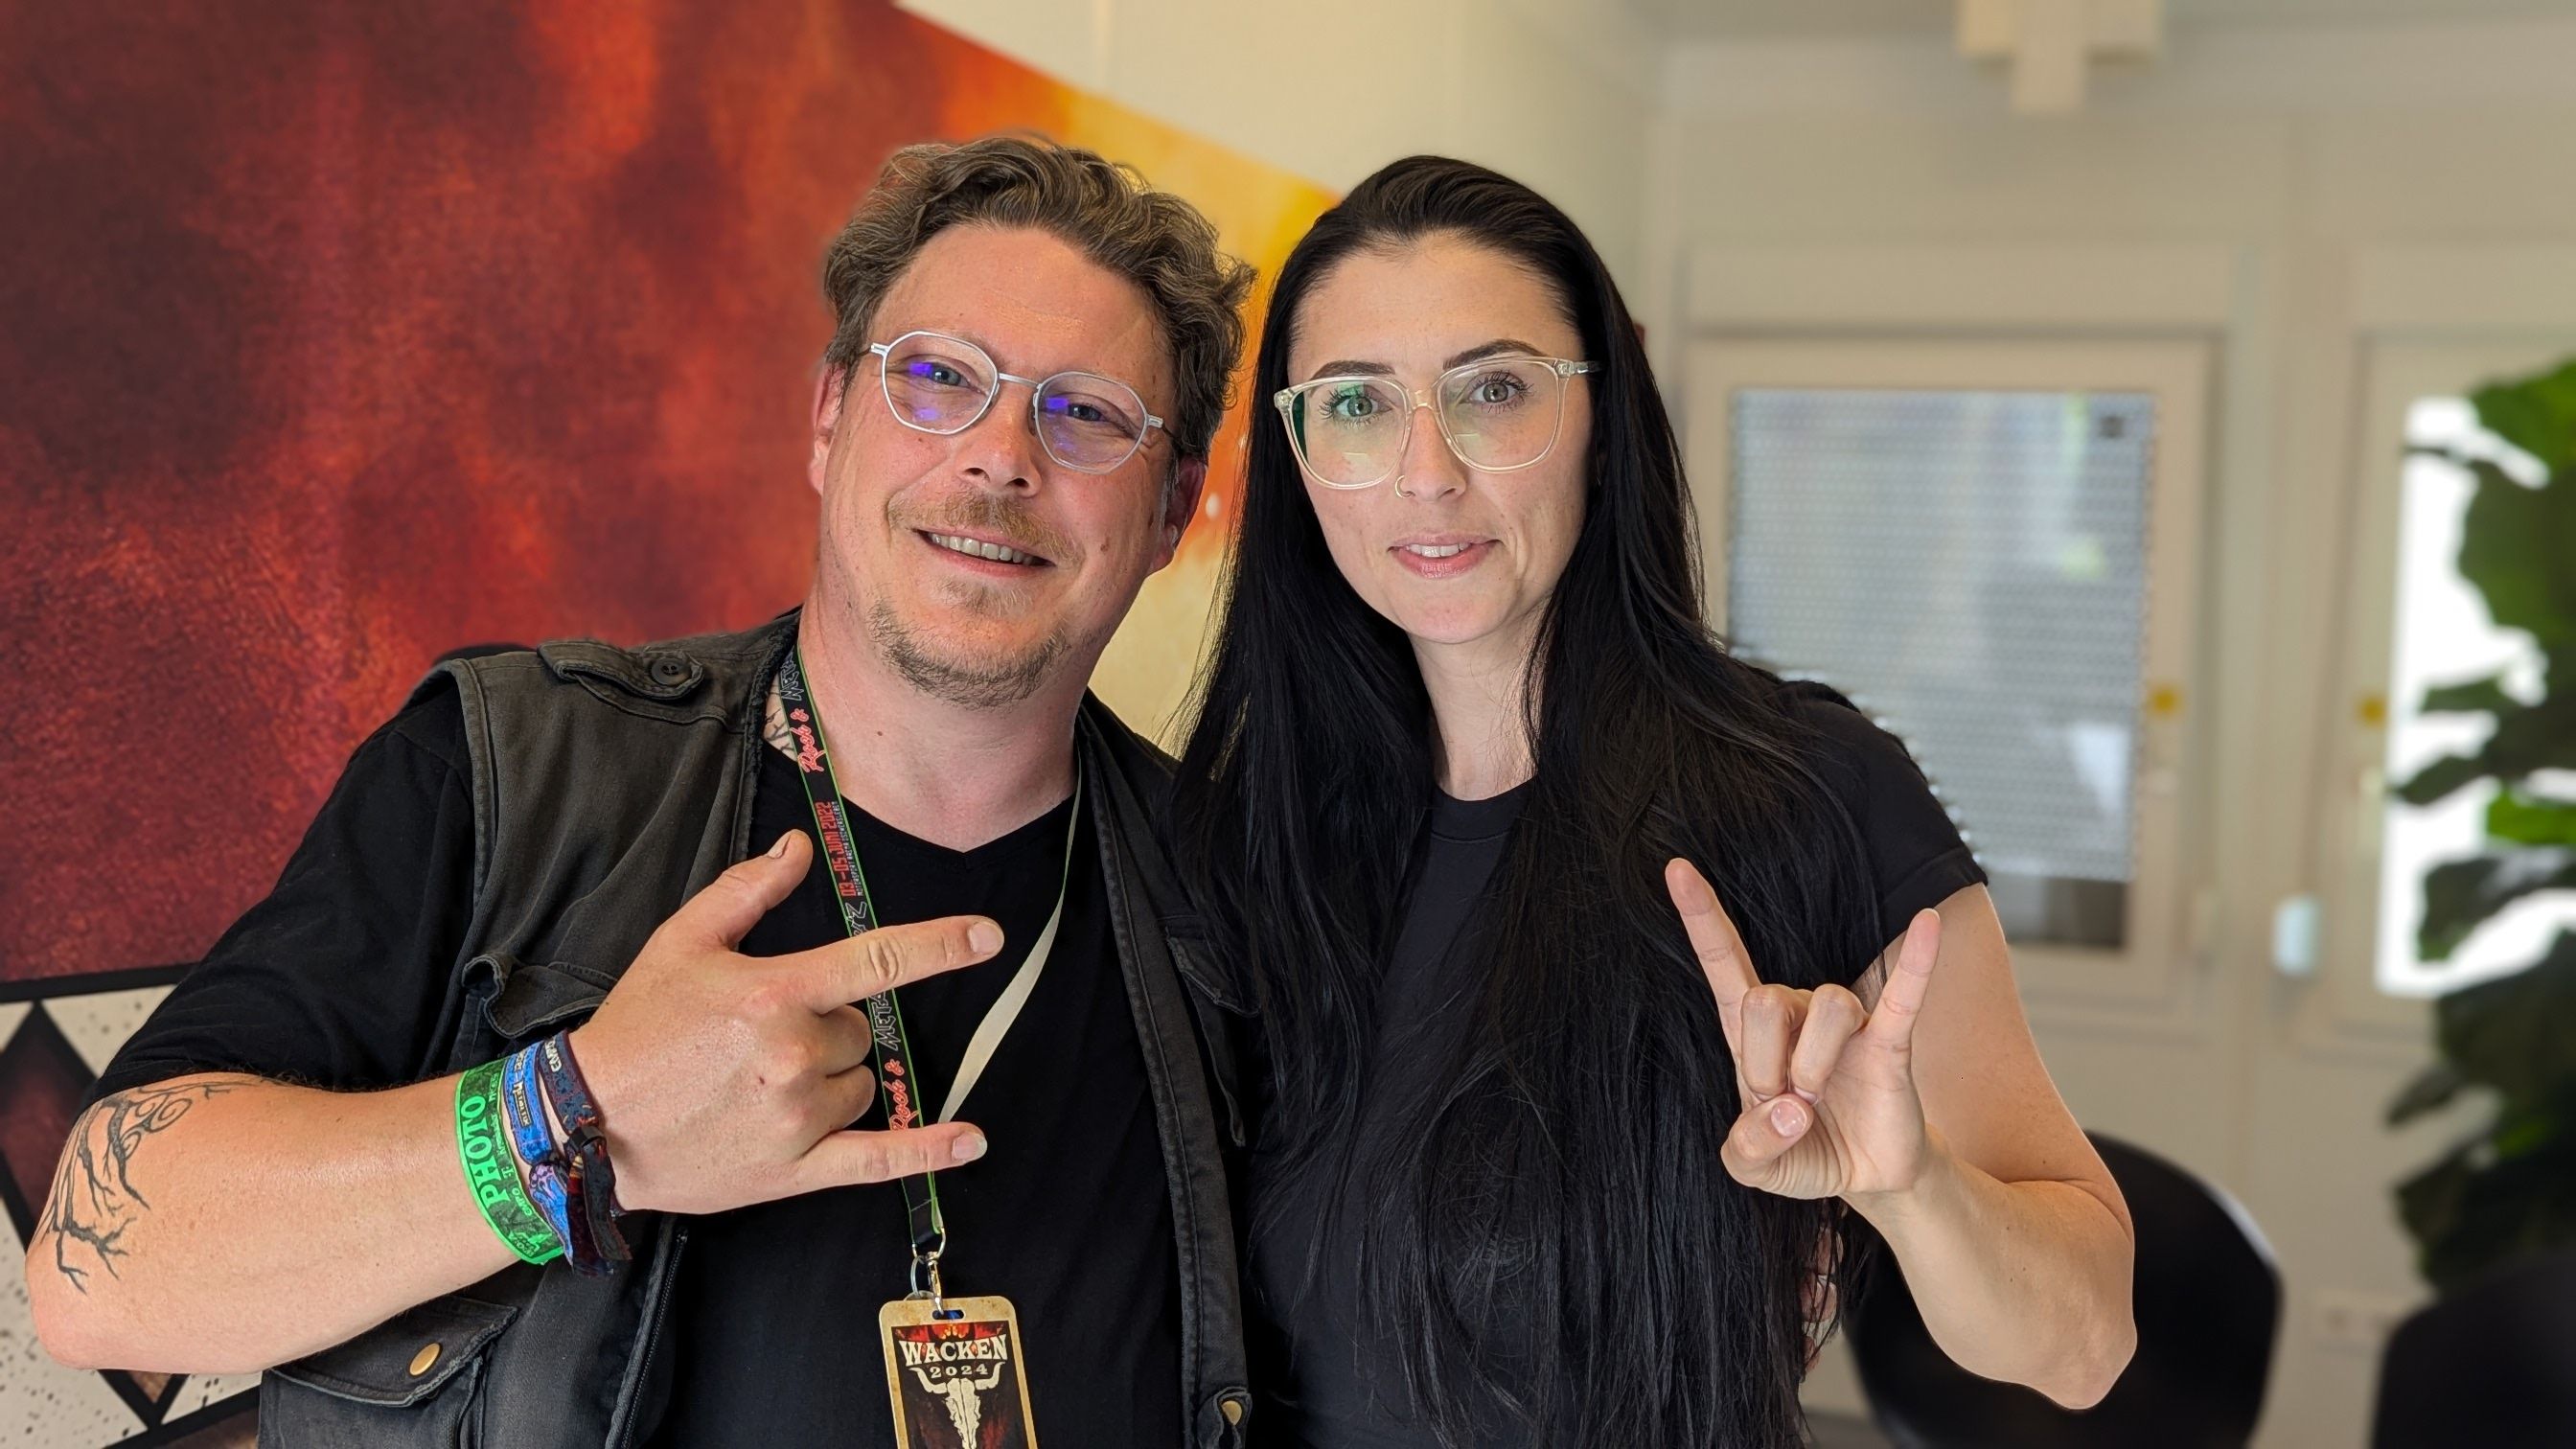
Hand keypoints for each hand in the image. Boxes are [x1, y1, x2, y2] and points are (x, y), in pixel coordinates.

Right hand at [570, 832, 1000, 1214]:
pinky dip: (929, 1151)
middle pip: (860, 1032)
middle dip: (828, 1029)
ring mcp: (799, 1117)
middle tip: (761, 1041)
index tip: (988, 936)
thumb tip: (799, 847)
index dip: (940, 945)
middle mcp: (796, 1055)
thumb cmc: (636, 1029)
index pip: (878, 959)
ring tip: (765, 1085)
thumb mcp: (682, 942)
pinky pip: (879, 1160)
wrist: (584, 1124)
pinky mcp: (794, 1169)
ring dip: (836, 1080)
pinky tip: (970, 1142)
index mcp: (775, 993)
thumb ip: (749, 891)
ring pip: (864, 1084)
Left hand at [1663, 858, 1940, 1202]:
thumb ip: (1748, 1149)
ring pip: (1827, 1009)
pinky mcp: (1891, 1041)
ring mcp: (1846, 1024)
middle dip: (1767, 1066)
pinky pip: (1904, 994)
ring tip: (1821, 1097)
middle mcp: (1796, 1012)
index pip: (1722, 963)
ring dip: (1816, 1067)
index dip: (1701, 917)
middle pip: (1764, 1001)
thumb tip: (1789, 1111)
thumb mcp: (1756, 1168)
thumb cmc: (1802, 1153)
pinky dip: (1916, 961)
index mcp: (1751, 1033)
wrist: (1866, 1176)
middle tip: (1787, 1102)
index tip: (1676, 869)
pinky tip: (1926, 923)